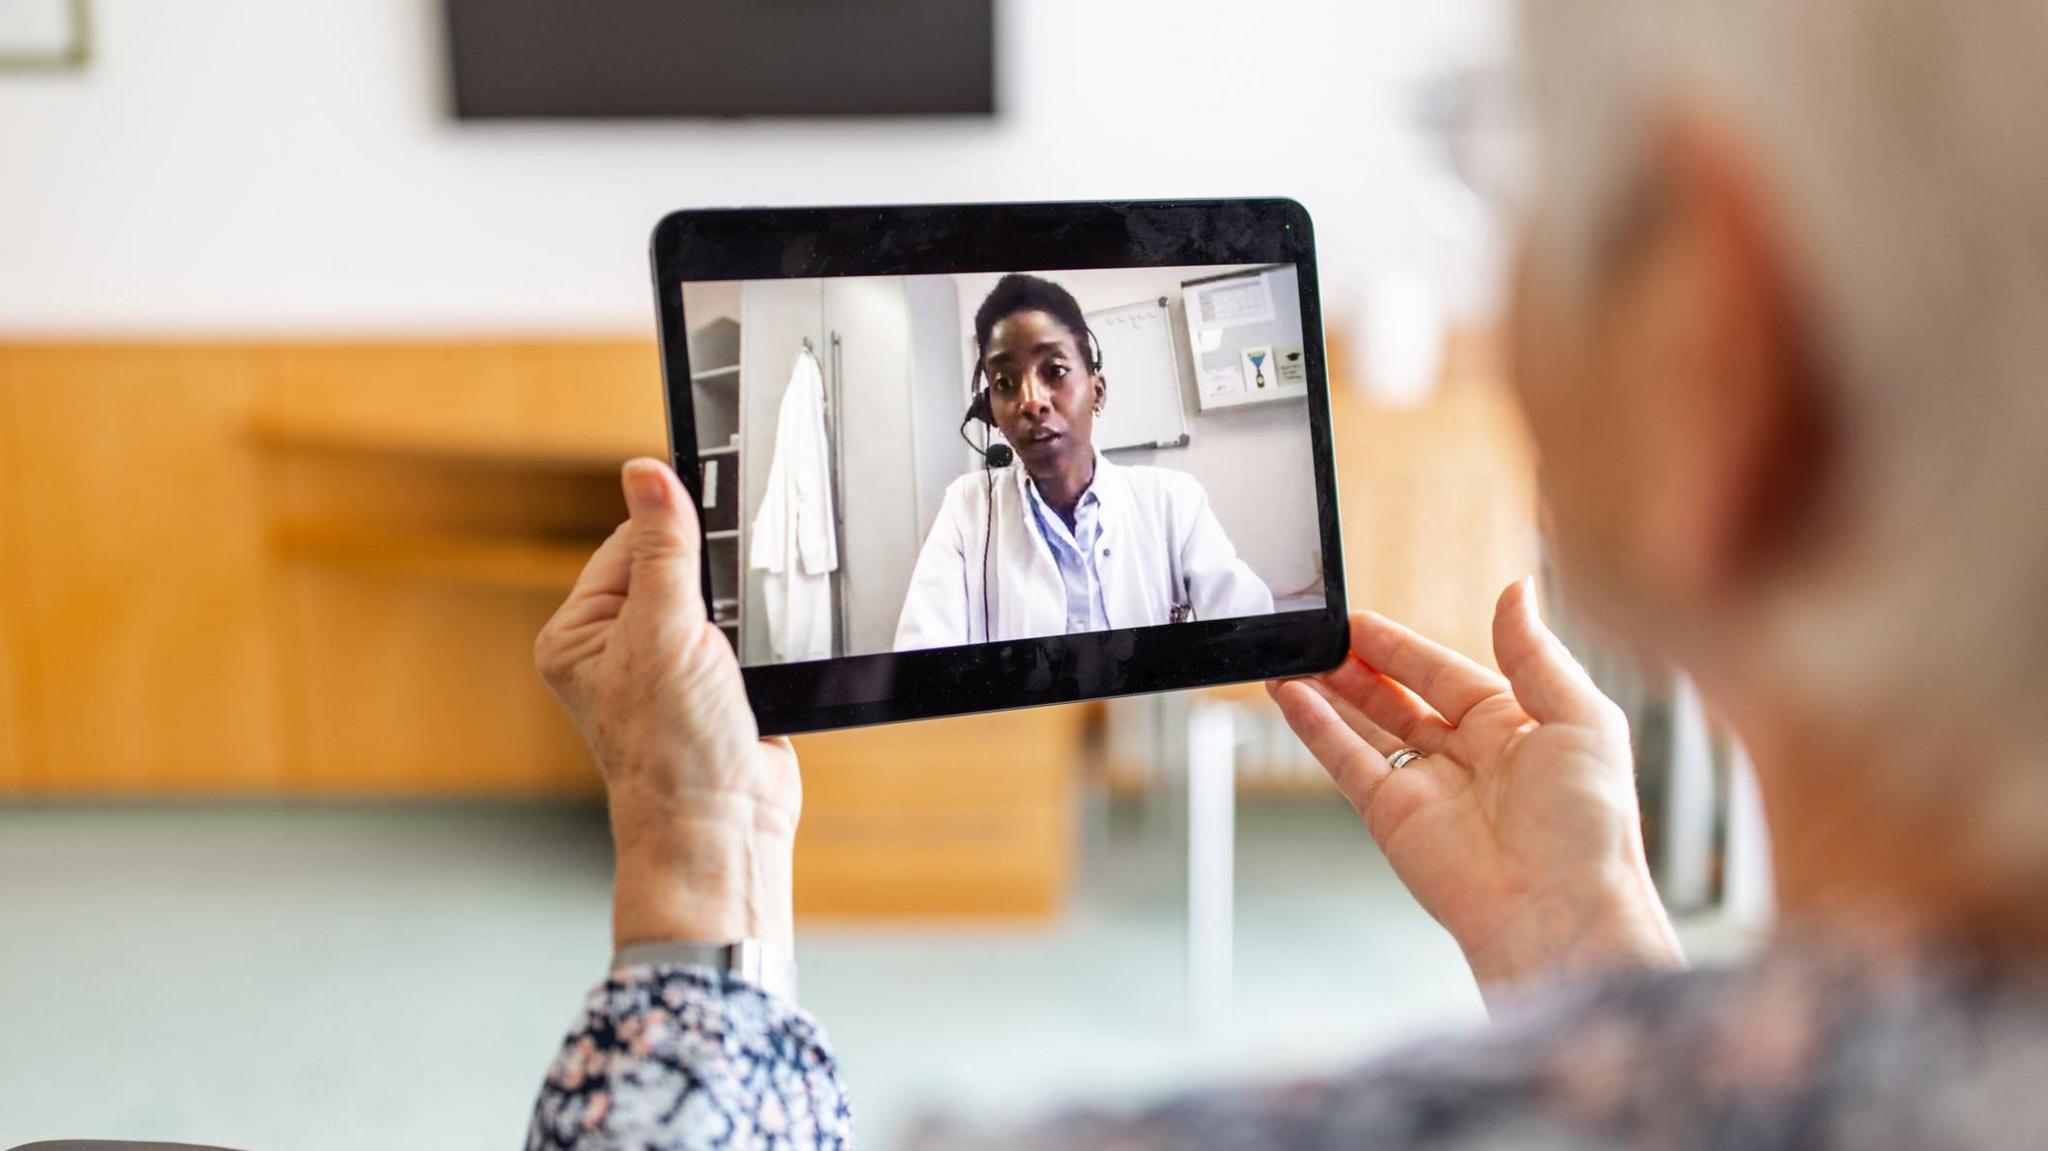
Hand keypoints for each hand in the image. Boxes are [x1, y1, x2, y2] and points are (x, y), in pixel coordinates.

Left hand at [536, 458, 799, 950]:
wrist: (726, 825)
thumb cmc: (674, 749)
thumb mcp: (665, 631)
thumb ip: (664, 548)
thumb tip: (647, 471)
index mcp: (580, 632)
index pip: (629, 543)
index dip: (672, 527)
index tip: (713, 513)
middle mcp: (617, 648)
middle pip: (674, 566)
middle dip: (712, 574)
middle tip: (726, 602)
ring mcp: (668, 668)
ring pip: (714, 598)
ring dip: (739, 607)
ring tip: (740, 643)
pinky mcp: (716, 686)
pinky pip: (742, 632)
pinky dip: (760, 634)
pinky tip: (762, 654)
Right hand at [1269, 578, 1681, 1001]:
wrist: (1561, 911)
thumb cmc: (1588, 824)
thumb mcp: (1582, 718)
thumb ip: (1535, 653)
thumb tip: (1516, 589)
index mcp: (1516, 726)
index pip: (1446, 673)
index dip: (1402, 647)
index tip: (1360, 622)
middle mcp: (1469, 756)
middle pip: (1401, 697)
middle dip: (1360, 666)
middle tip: (1320, 635)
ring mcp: (1427, 787)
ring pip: (1367, 726)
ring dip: (1330, 692)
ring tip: (1295, 658)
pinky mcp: (1393, 817)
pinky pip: (1346, 762)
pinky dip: (1315, 728)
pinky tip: (1290, 695)